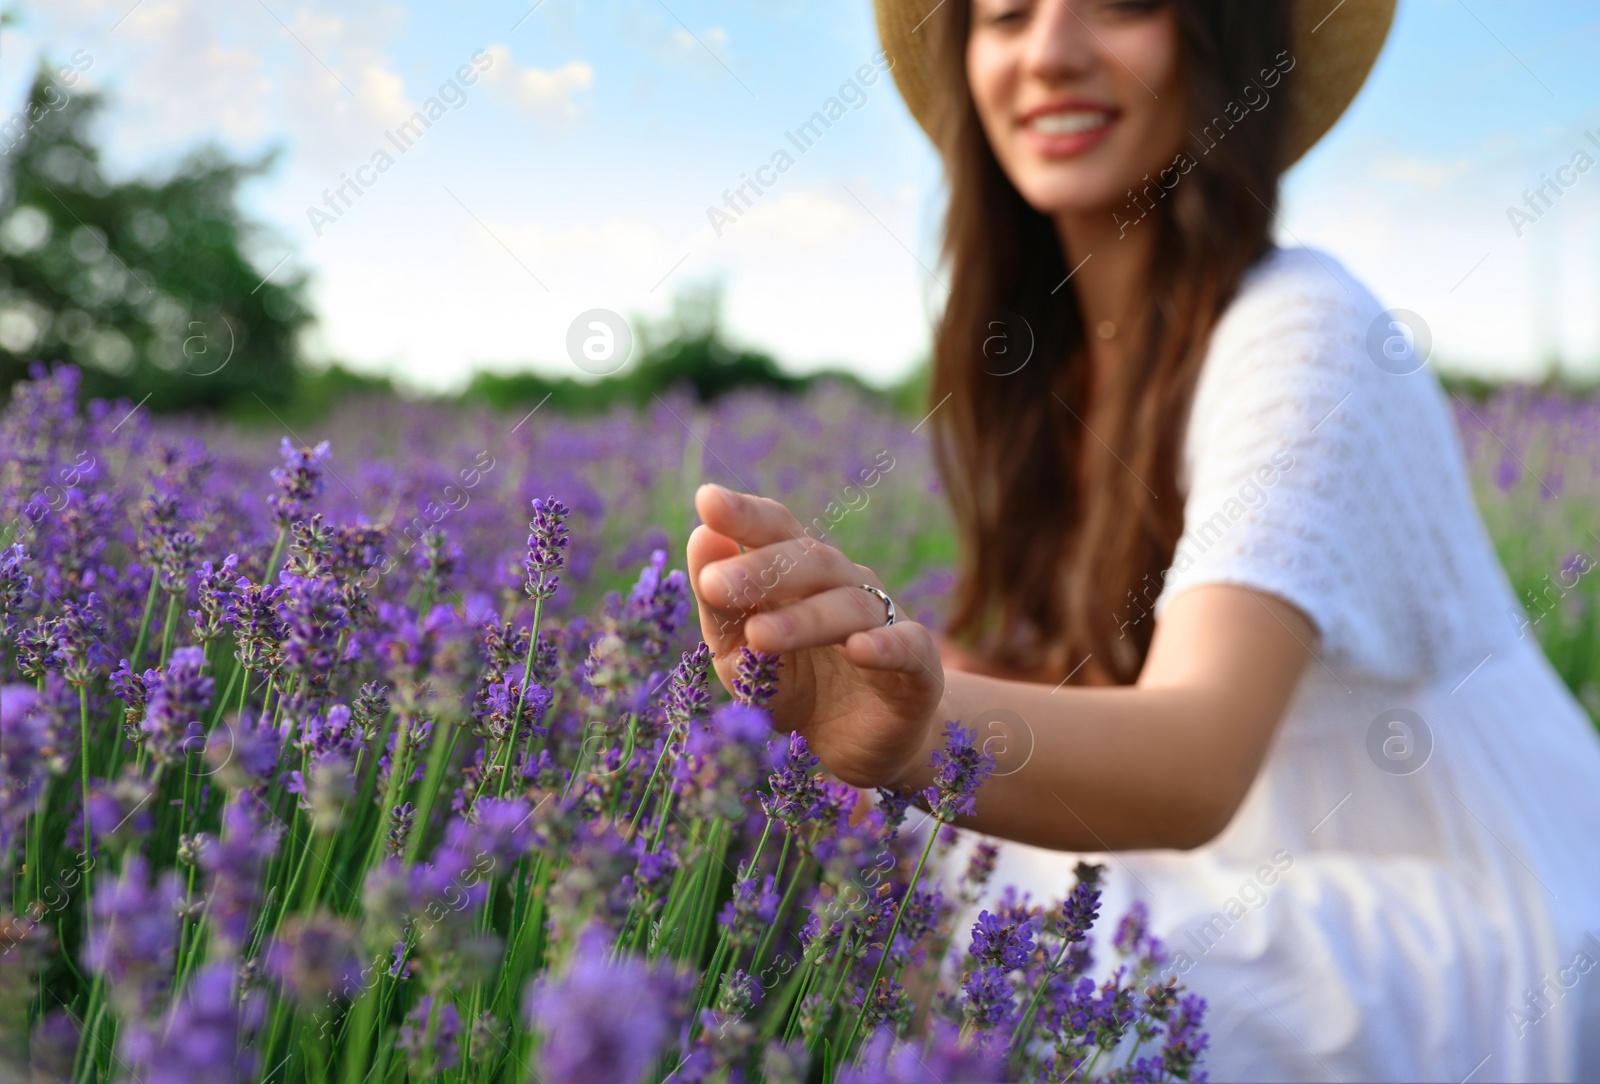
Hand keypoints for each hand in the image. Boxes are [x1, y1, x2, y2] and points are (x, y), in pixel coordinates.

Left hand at [685, 483, 945, 789]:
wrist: (861, 746)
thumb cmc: (796, 688)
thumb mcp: (741, 656)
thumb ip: (720, 607)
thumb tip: (700, 537)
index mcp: (800, 575)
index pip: (776, 530)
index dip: (745, 515)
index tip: (707, 499)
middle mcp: (845, 585)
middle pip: (810, 561)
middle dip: (762, 570)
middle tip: (715, 585)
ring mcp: (885, 622)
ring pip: (848, 606)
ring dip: (803, 619)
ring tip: (759, 636)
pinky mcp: (919, 668)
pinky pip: (907, 646)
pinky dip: (885, 646)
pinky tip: (859, 650)